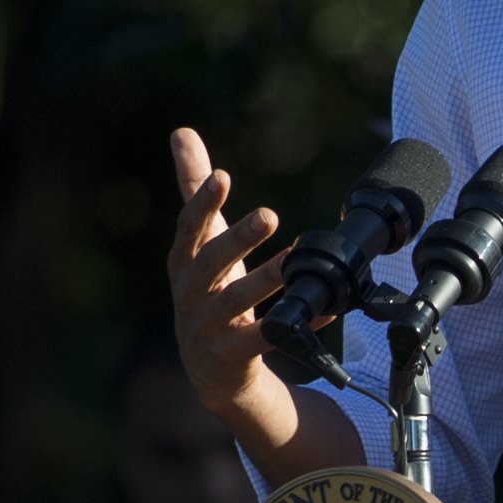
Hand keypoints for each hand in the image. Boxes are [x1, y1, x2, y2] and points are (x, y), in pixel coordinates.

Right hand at [164, 126, 295, 439]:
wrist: (210, 369)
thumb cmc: (208, 291)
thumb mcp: (200, 241)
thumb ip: (193, 187)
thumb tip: (181, 133)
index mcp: (184, 261)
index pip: (190, 227)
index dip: (203, 202)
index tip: (221, 176)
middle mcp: (191, 293)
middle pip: (211, 263)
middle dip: (237, 239)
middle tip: (268, 214)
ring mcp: (208, 327)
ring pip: (236, 302)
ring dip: (265, 280)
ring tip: (292, 260)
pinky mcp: (232, 356)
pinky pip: (265, 339)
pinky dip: (293, 325)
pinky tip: (320, 312)